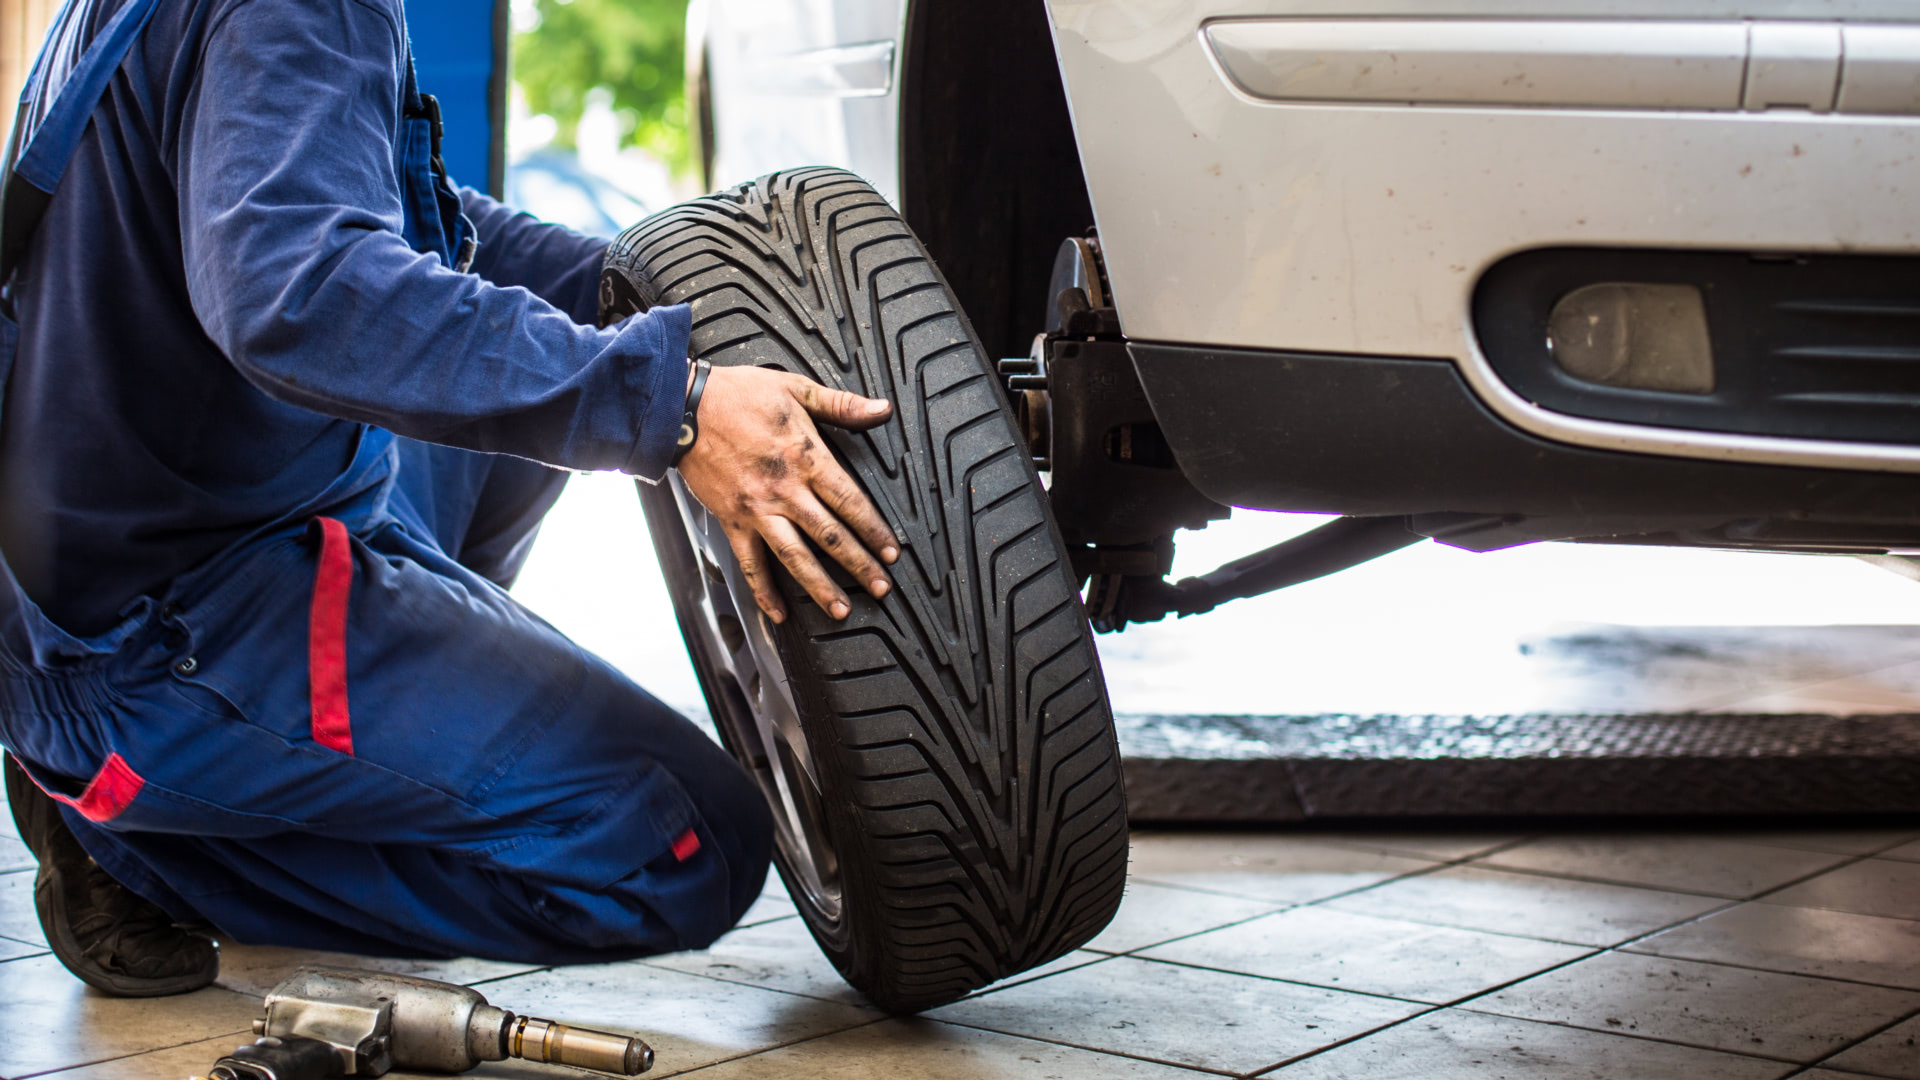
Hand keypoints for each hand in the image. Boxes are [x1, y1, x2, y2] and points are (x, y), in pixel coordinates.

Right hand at [675, 365, 899, 623]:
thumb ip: (842, 404)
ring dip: (819, 587)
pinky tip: (777, 612)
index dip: (874, 529)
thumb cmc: (736, 395)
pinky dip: (763, 591)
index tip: (891, 551)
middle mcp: (784, 490)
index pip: (850, 501)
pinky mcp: (732, 520)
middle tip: (880, 588)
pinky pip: (750, 562)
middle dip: (859, 565)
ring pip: (794, 556)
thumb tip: (881, 409)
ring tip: (840, 609)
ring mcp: (757, 509)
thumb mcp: (796, 388)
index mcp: (805, 457)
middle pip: (830, 536)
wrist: (682, 407)